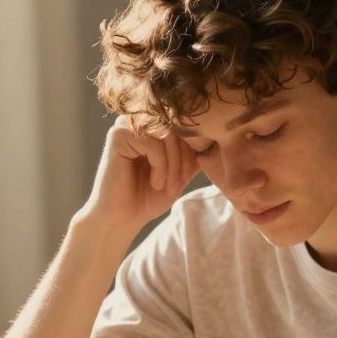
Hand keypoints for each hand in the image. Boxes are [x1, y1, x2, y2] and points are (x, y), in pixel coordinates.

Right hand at [77, 115, 199, 235]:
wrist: (122, 218)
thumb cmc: (149, 196)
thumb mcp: (181, 172)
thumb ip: (195, 152)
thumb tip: (219, 136)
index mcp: (153, 124)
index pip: (186, 124)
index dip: (195, 150)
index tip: (188, 177)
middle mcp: (139, 119)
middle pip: (178, 127)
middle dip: (184, 159)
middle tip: (179, 184)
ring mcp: (127, 125)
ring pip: (167, 135)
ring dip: (174, 165)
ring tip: (167, 187)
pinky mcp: (118, 136)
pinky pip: (153, 143)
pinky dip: (160, 167)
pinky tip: (154, 183)